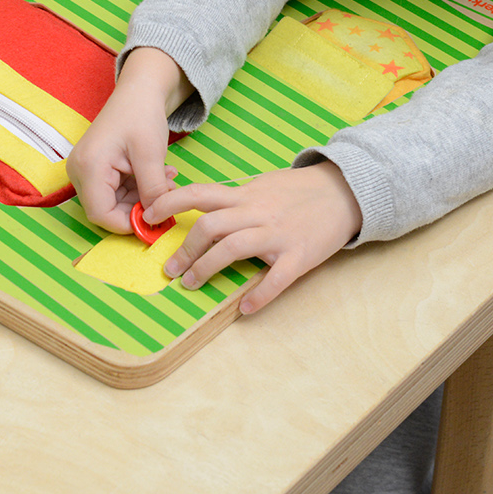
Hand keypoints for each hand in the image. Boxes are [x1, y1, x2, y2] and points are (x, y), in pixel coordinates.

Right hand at [67, 48, 189, 232]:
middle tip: (166, 194)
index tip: (156, 220)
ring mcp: (86, 170)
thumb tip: (156, 219)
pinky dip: (138, 189)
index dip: (128, 223)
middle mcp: (80, 171)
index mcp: (88, 167)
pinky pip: (116, 191)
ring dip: (142, 197)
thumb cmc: (141, 114)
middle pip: (106, 210)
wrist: (138, 91)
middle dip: (138, 208)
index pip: (101, 214)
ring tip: (166, 179)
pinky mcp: (95, 170)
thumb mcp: (151, 155)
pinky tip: (157, 175)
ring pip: (114, 202)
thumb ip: (152, 190)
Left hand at [146, 161, 362, 313]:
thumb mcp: (263, 185)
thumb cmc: (298, 191)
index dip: (169, 201)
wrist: (344, 192)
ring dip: (207, 268)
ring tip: (192, 284)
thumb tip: (199, 207)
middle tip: (171, 269)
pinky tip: (246, 308)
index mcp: (245, 196)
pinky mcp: (299, 255)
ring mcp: (278, 234)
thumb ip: (234, 198)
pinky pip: (276, 278)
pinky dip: (259, 295)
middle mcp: (257, 212)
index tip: (148, 215)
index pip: (200, 193)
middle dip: (185, 249)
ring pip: (232, 248)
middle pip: (209, 226)